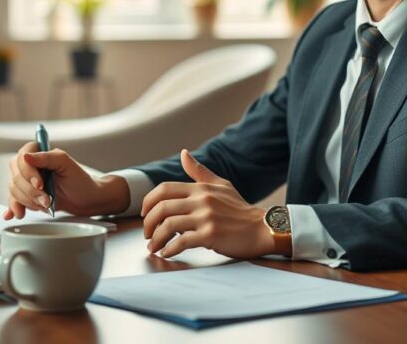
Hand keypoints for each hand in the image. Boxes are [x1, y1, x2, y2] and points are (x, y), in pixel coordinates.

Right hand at [3, 141, 129, 219]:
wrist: (85, 200)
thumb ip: (47, 157)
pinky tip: (13, 214)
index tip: (40, 184)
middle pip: (15, 177)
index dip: (28, 173)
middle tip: (47, 199)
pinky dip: (13, 208)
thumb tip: (26, 156)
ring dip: (29, 201)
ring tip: (46, 205)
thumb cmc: (79, 180)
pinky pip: (13, 201)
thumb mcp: (67, 164)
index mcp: (38, 152)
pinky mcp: (26, 196)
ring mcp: (26, 181)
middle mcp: (29, 165)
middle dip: (31, 192)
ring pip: (14, 191)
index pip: (21, 158)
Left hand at [141, 149, 273, 258]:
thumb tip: (183, 153)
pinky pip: (182, 241)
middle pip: (162, 207)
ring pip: (168, 225)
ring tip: (154, 246)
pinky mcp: (211, 236)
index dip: (148, 201)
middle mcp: (202, 200)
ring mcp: (206, 218)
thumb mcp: (221, 185)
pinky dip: (170, 249)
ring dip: (156, 239)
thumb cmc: (240, 209)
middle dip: (148, 222)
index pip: (164, 189)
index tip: (145, 213)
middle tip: (146, 234)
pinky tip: (167, 253)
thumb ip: (199, 172)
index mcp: (201, 188)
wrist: (262, 229)